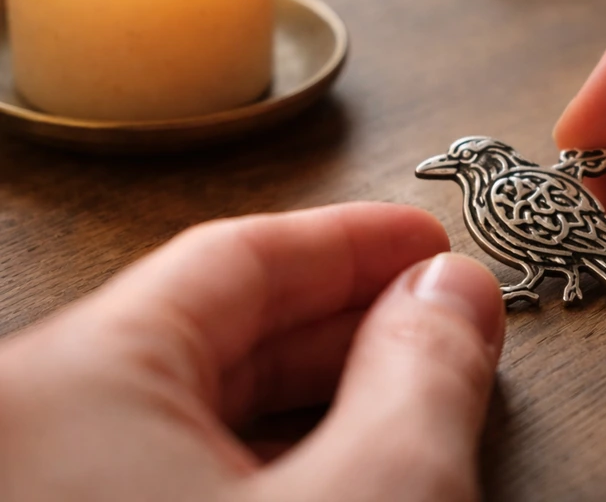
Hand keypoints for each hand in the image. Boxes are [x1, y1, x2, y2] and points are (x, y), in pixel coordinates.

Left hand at [0, 203, 503, 500]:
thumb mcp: (371, 501)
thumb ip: (422, 375)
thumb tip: (452, 293)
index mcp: (62, 391)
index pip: (232, 261)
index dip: (350, 243)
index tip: (423, 239)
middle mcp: (25, 436)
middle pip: (209, 332)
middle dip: (341, 319)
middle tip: (431, 315)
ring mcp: (43, 491)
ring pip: (191, 412)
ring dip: (311, 395)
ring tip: (402, 393)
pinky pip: (167, 473)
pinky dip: (264, 461)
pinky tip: (332, 470)